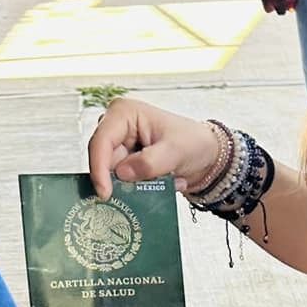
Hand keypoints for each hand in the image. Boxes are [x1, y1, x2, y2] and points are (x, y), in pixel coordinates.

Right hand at [87, 96, 222, 199]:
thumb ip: (148, 163)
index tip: (106, 193)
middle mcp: (117, 127)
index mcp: (124, 113)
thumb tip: (122, 173)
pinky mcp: (126, 161)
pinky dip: (143, 186)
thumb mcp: (175, 151)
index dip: (99, 168)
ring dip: (139, 184)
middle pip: (104, 161)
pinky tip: (166, 180)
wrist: (207, 154)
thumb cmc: (194, 142)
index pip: (101, 141)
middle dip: (124, 179)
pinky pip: (124, 181)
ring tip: (167, 178)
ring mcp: (120, 145)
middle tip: (150, 186)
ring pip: (113, 174)